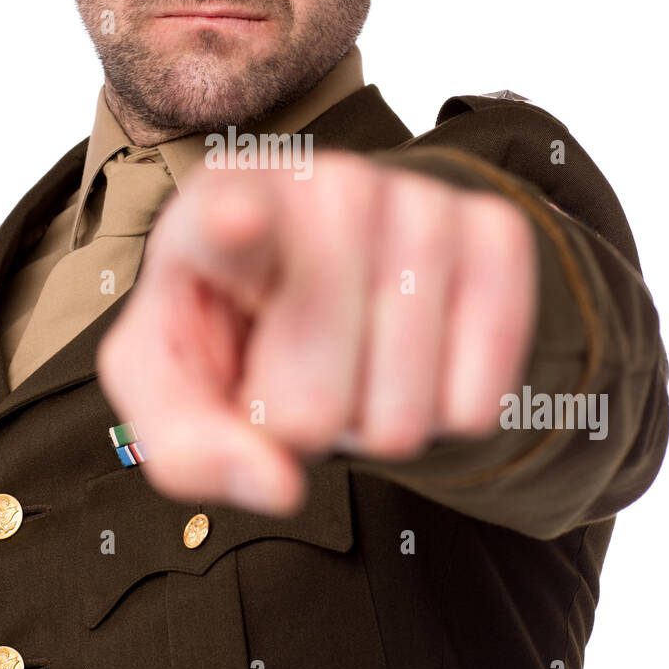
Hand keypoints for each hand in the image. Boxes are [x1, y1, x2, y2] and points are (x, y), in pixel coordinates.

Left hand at [95, 151, 538, 514]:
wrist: (327, 282)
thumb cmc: (233, 331)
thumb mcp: (171, 388)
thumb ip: (187, 446)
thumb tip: (277, 485)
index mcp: (214, 208)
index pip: (224, 220)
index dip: (234, 226)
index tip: (236, 221)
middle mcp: (323, 183)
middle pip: (314, 390)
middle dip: (299, 423)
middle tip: (289, 378)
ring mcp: (418, 197)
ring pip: (405, 408)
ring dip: (371, 425)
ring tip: (349, 365)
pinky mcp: (497, 230)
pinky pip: (480, 397)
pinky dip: (444, 416)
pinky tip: (413, 363)